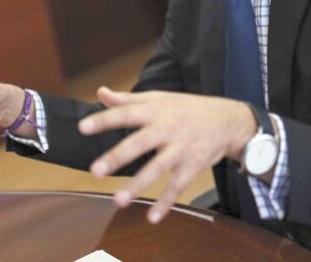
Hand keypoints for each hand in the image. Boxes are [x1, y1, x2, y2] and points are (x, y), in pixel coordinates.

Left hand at [79, 87, 256, 223]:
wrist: (228, 119)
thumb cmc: (186, 108)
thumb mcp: (160, 98)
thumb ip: (128, 99)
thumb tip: (100, 92)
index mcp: (156, 110)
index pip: (126, 113)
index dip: (105, 120)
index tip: (83, 127)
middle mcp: (167, 128)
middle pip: (140, 142)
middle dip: (118, 156)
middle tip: (95, 171)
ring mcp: (181, 148)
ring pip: (158, 168)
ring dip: (138, 185)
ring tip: (118, 201)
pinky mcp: (193, 165)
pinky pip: (178, 186)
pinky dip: (166, 203)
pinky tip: (151, 217)